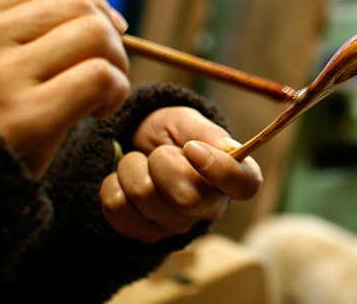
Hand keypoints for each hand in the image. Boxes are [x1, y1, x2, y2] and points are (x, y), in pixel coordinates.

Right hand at [0, 0, 129, 176]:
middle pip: (78, 7)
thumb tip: (99, 11)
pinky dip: (116, 92)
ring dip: (117, 63)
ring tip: (102, 92)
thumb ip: (16, 33)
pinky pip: (102, 77)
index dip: (91, 3)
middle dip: (109, 34)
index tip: (108, 28)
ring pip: (96, 35)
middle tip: (106, 68)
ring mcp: (0, 79)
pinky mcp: (28, 119)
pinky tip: (97, 113)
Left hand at [100, 107, 262, 242]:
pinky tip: (124, 180)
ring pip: (144, 197)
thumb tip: (224, 149)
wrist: (134, 144)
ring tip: (140, 161)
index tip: (192, 148)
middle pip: (188, 197)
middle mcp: (209, 207)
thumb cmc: (170, 133)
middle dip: (162, 163)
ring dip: (132, 168)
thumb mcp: (188, 121)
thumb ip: (208, 133)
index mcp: (231, 177)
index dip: (221, 170)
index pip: (244, 186)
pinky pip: (116, 208)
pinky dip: (112, 184)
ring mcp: (176, 226)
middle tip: (159, 152)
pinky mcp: (142, 235)